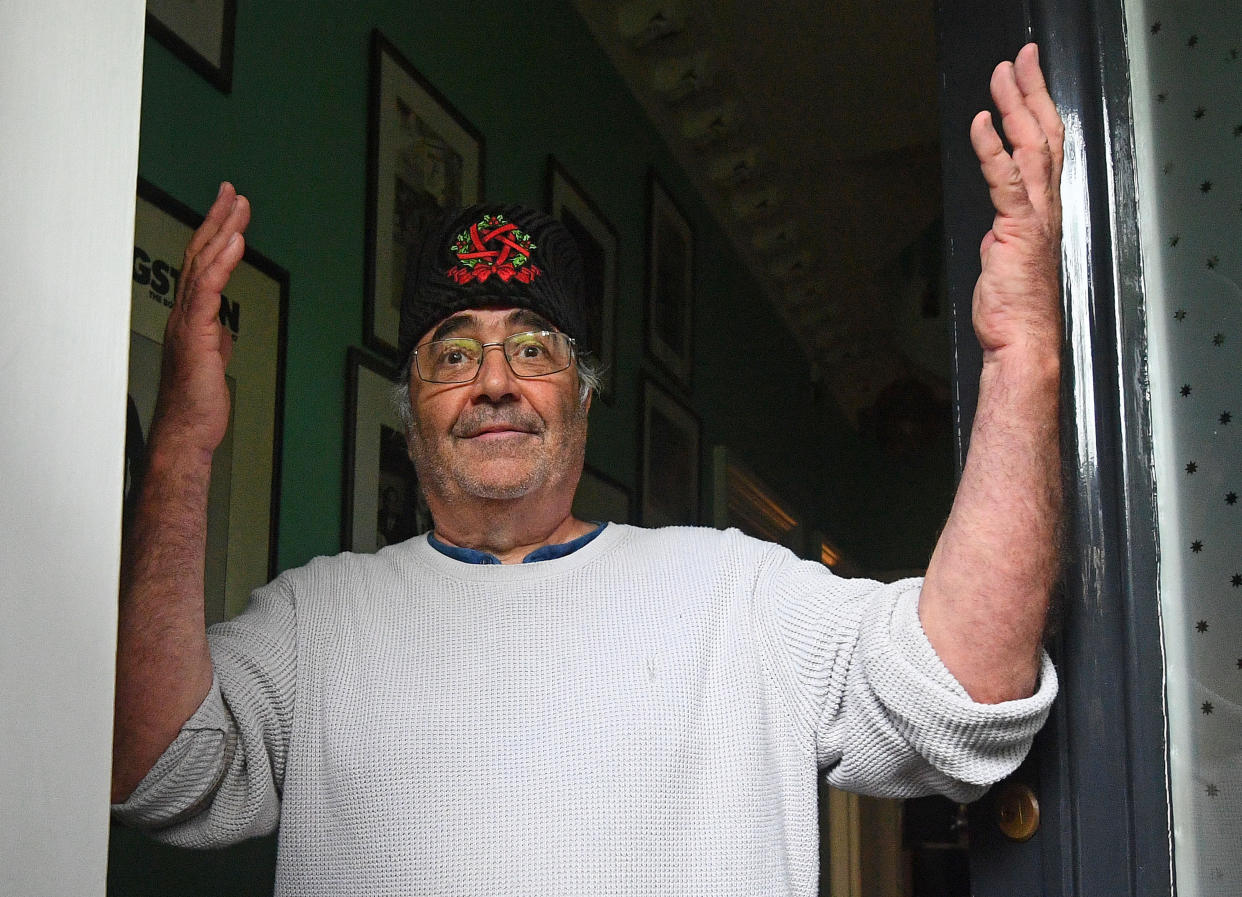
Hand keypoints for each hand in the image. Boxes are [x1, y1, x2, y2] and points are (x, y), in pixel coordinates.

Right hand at [150, 182, 250, 455]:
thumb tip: (224, 328)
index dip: (213, 235)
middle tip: (231, 192)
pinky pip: (208, 290)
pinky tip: (236, 241)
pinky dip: (222, 262)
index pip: (201, 265)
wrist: (187, 431)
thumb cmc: (196, 402)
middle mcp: (183, 312)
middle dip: (216, 220)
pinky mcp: (196, 334)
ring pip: (203, 265)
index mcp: (189, 316)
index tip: (228, 209)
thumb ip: (216, 338)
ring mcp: (187, 321)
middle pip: (199, 255)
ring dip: (222, 231)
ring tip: (237, 205)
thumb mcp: (212, 361)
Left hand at [969, 43, 1063, 357]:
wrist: (1020, 340)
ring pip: (1030, 146)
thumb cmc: (1013, 307)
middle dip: (1031, 91)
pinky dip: (992, 148)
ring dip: (1014, 106)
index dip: (1038, 108)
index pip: (1046, 146)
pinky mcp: (1016, 229)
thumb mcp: (1007, 259)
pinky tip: (981, 123)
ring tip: (1002, 74)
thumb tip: (996, 229)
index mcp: (1044, 209)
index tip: (1026, 78)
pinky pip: (1004, 179)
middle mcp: (1046, 206)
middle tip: (1021, 57)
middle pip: (1044, 134)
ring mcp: (1034, 216)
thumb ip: (1006, 234)